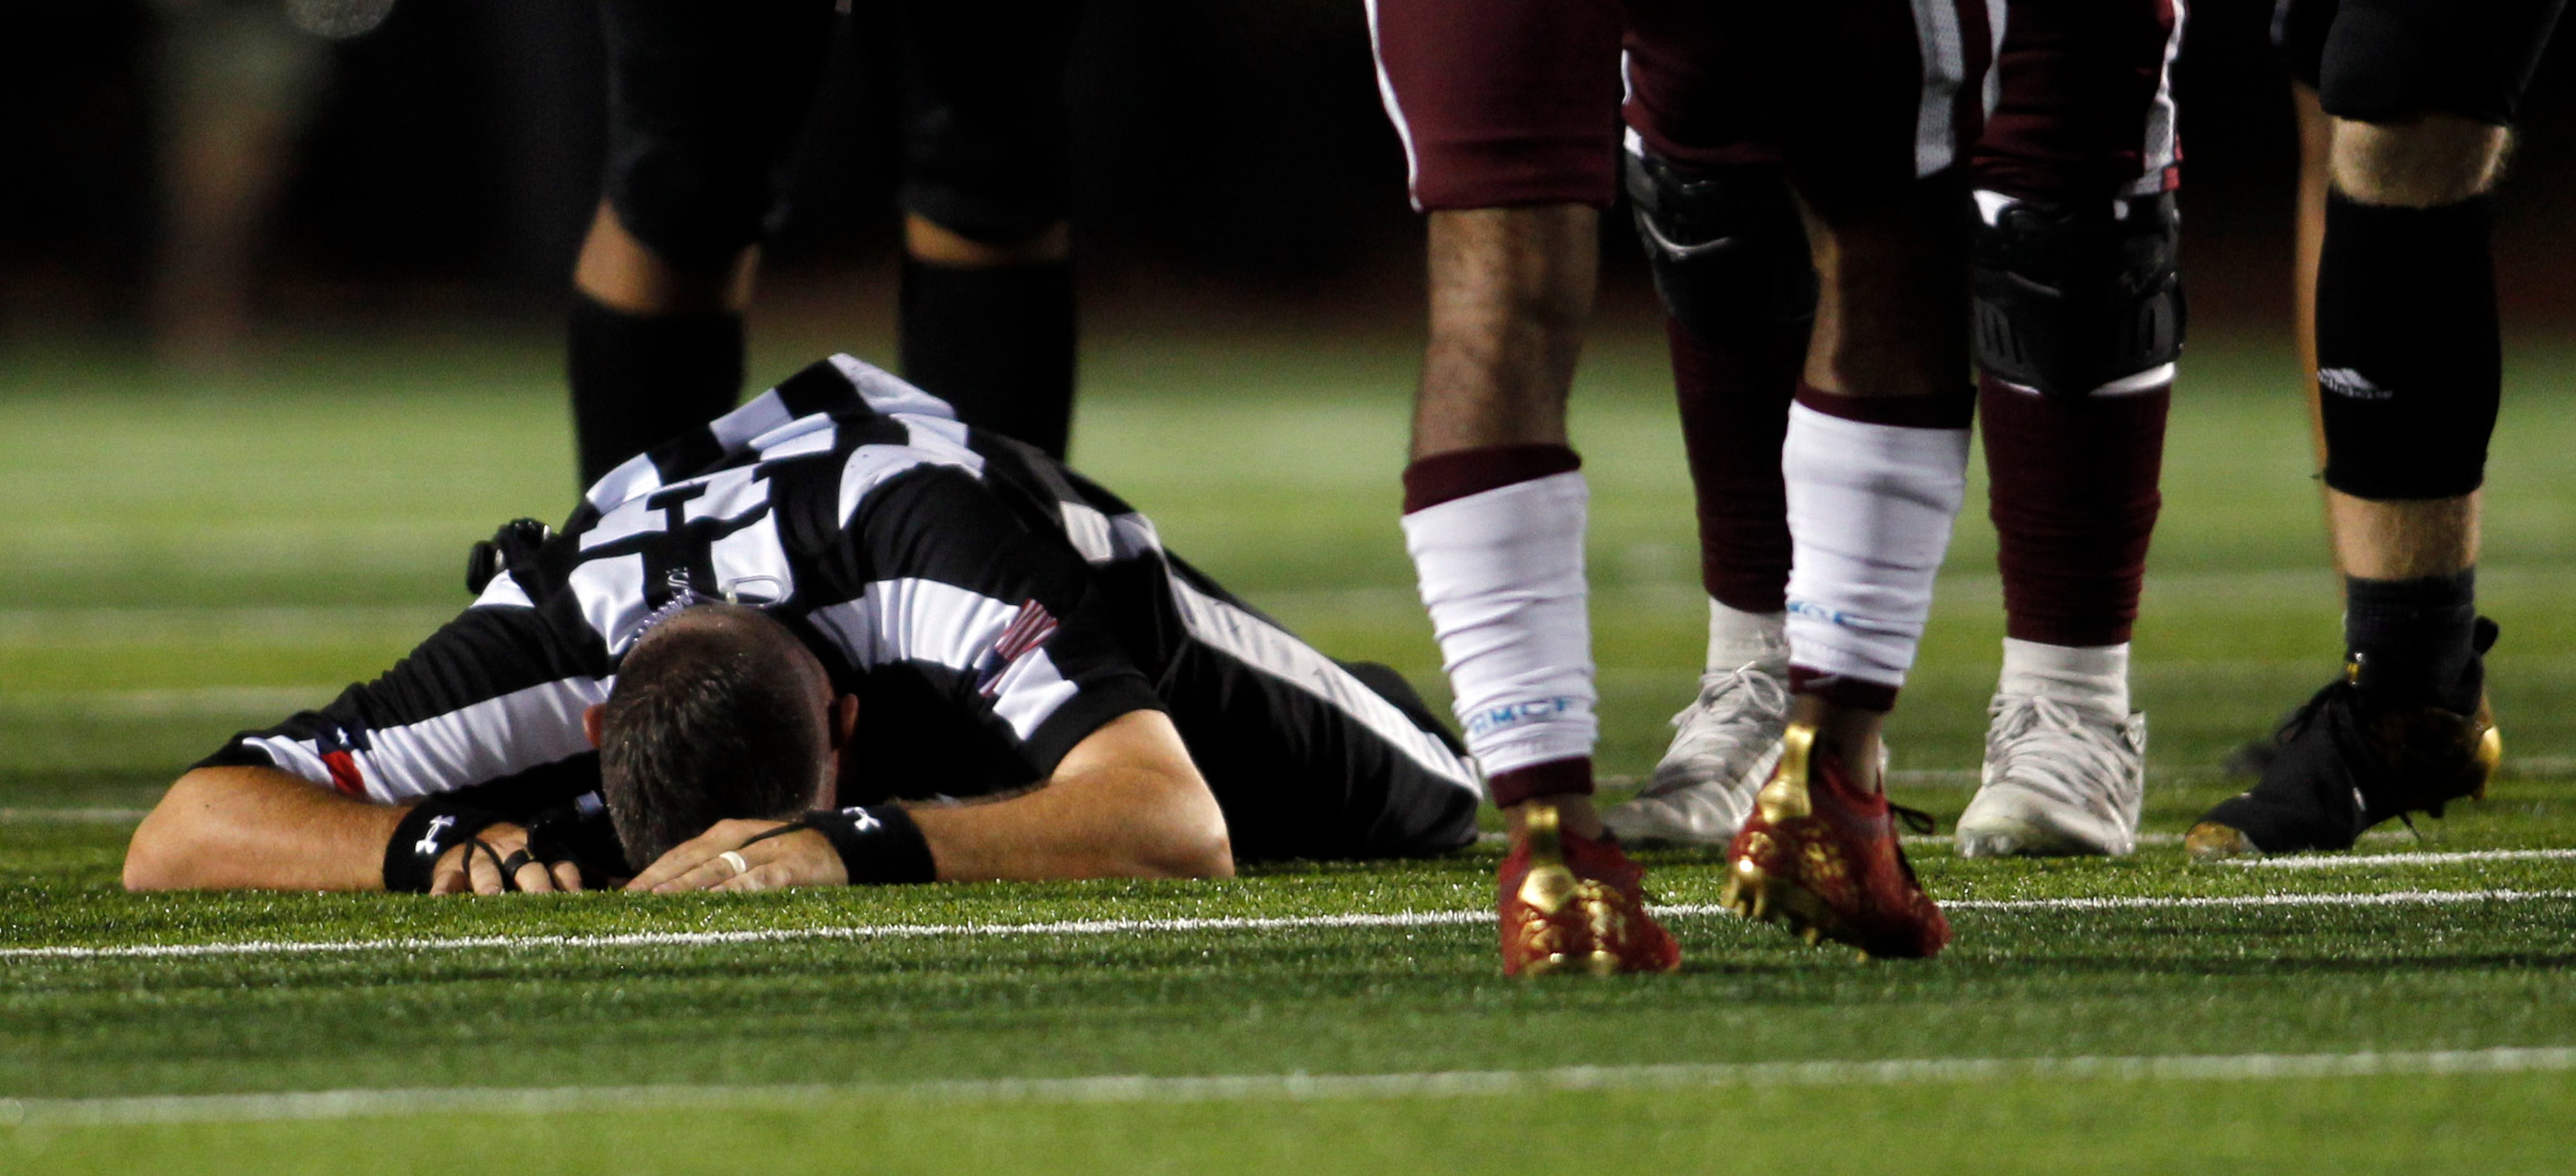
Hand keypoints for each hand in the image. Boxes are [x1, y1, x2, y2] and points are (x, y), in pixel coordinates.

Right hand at [429, 822, 583, 894]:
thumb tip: (629, 889)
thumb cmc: (526, 859)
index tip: (579, 899)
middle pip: (528, 867)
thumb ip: (588, 876)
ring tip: (491, 897)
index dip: (570, 880)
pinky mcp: (451, 869)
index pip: (562, 865)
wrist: (474, 835)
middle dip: (536, 884)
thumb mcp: (554, 861)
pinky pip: (447, 879)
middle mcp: (515, 853)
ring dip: (489, 882)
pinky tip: (440, 902)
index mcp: (543, 853)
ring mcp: (482, 859)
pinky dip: (443, 890)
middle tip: (544, 902)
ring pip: (487, 869)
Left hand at [624, 819, 849, 892]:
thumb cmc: (789, 861)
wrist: (847, 849)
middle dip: (657, 882)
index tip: (621, 897)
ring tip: (657, 904)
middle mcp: (741, 838)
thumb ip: (713, 875)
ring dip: (685, 887)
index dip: (649, 874)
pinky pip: (755, 883)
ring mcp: (765, 852)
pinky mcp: (789, 870)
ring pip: (717, 870)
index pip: (679, 854)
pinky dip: (732, 894)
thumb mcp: (749, 858)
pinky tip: (712, 907)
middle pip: (690, 861)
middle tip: (629, 904)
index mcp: (726, 834)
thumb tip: (664, 896)